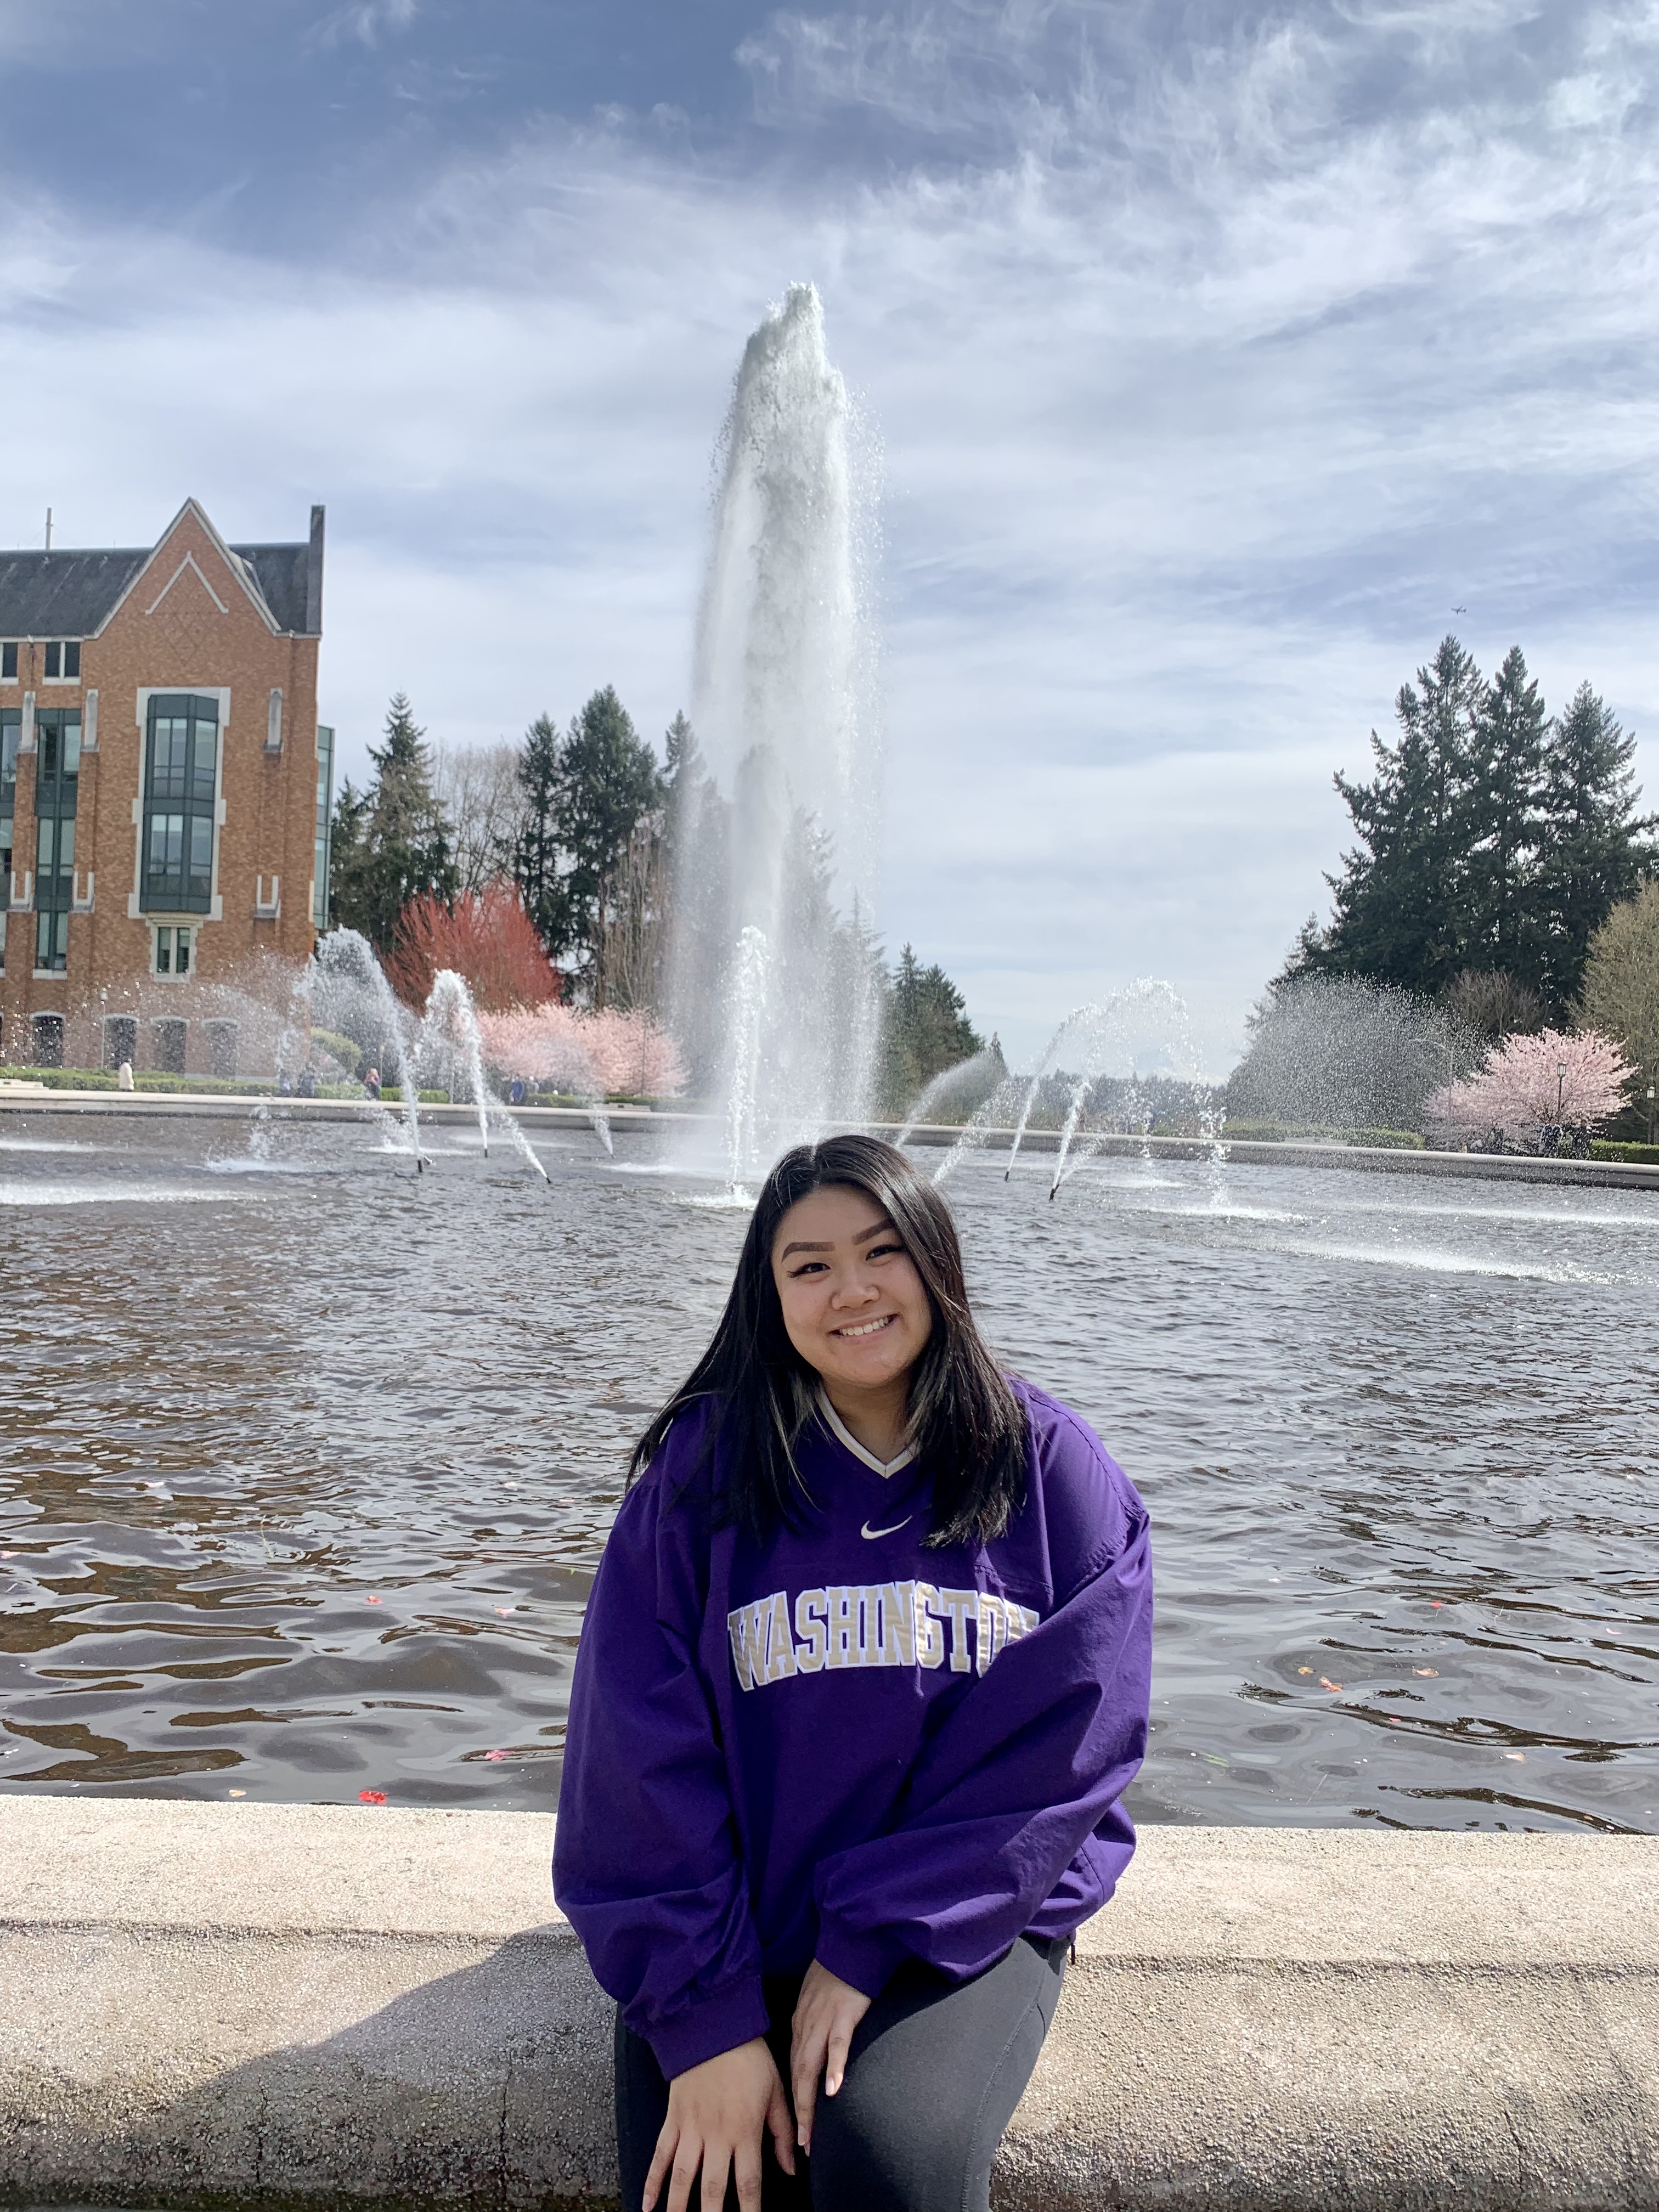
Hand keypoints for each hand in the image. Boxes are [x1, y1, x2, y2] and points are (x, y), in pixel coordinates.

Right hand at [643, 2037, 793, 2211]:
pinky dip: (651, 2181)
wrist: (714, 2026)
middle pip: (712, 2189)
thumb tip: (792, 2168)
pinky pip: (660, 2154)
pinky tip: (646, 2205)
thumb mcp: (776, 2092)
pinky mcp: (673, 2118)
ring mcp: (691, 2128)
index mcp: (745, 2130)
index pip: (749, 2183)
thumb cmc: (750, 2059)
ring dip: (678, 2207)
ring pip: (682, 2177)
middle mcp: (716, 2135)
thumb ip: (784, 2132)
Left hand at [790, 1958, 872, 2153]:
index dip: (792, 2102)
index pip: (793, 2070)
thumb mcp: (816, 2001)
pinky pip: (838, 2045)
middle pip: (798, 2076)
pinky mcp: (845, 2014)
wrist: (850, 1941)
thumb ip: (814, 2027)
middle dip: (798, 2114)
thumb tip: (816, 2054)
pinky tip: (834, 2089)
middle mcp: (806, 2026)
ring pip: (812, 2067)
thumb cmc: (836, 1972)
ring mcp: (824, 2021)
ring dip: (809, 2102)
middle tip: (801, 2146)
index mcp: (800, 2024)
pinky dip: (835, 2068)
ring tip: (811, 2133)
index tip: (795, 2131)